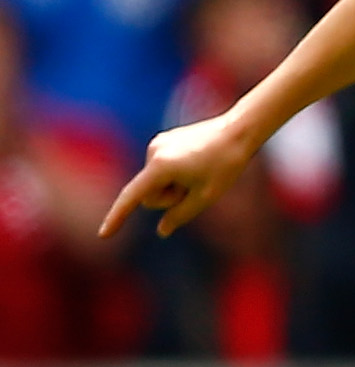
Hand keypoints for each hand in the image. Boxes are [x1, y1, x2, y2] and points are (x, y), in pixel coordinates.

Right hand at [100, 113, 259, 239]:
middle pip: (150, 195)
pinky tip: (197, 162)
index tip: (103, 235)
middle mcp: (153, 152)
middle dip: (169, 198)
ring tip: (201, 172)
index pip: (133, 197)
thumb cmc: (226, 164)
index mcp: (161, 166)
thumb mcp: (206, 196)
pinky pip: (162, 170)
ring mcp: (156, 144)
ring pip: (156, 182)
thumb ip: (180, 215)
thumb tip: (162, 231)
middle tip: (198, 187)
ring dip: (174, 185)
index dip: (117, 218)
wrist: (239, 130)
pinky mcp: (163, 141)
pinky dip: (175, 174)